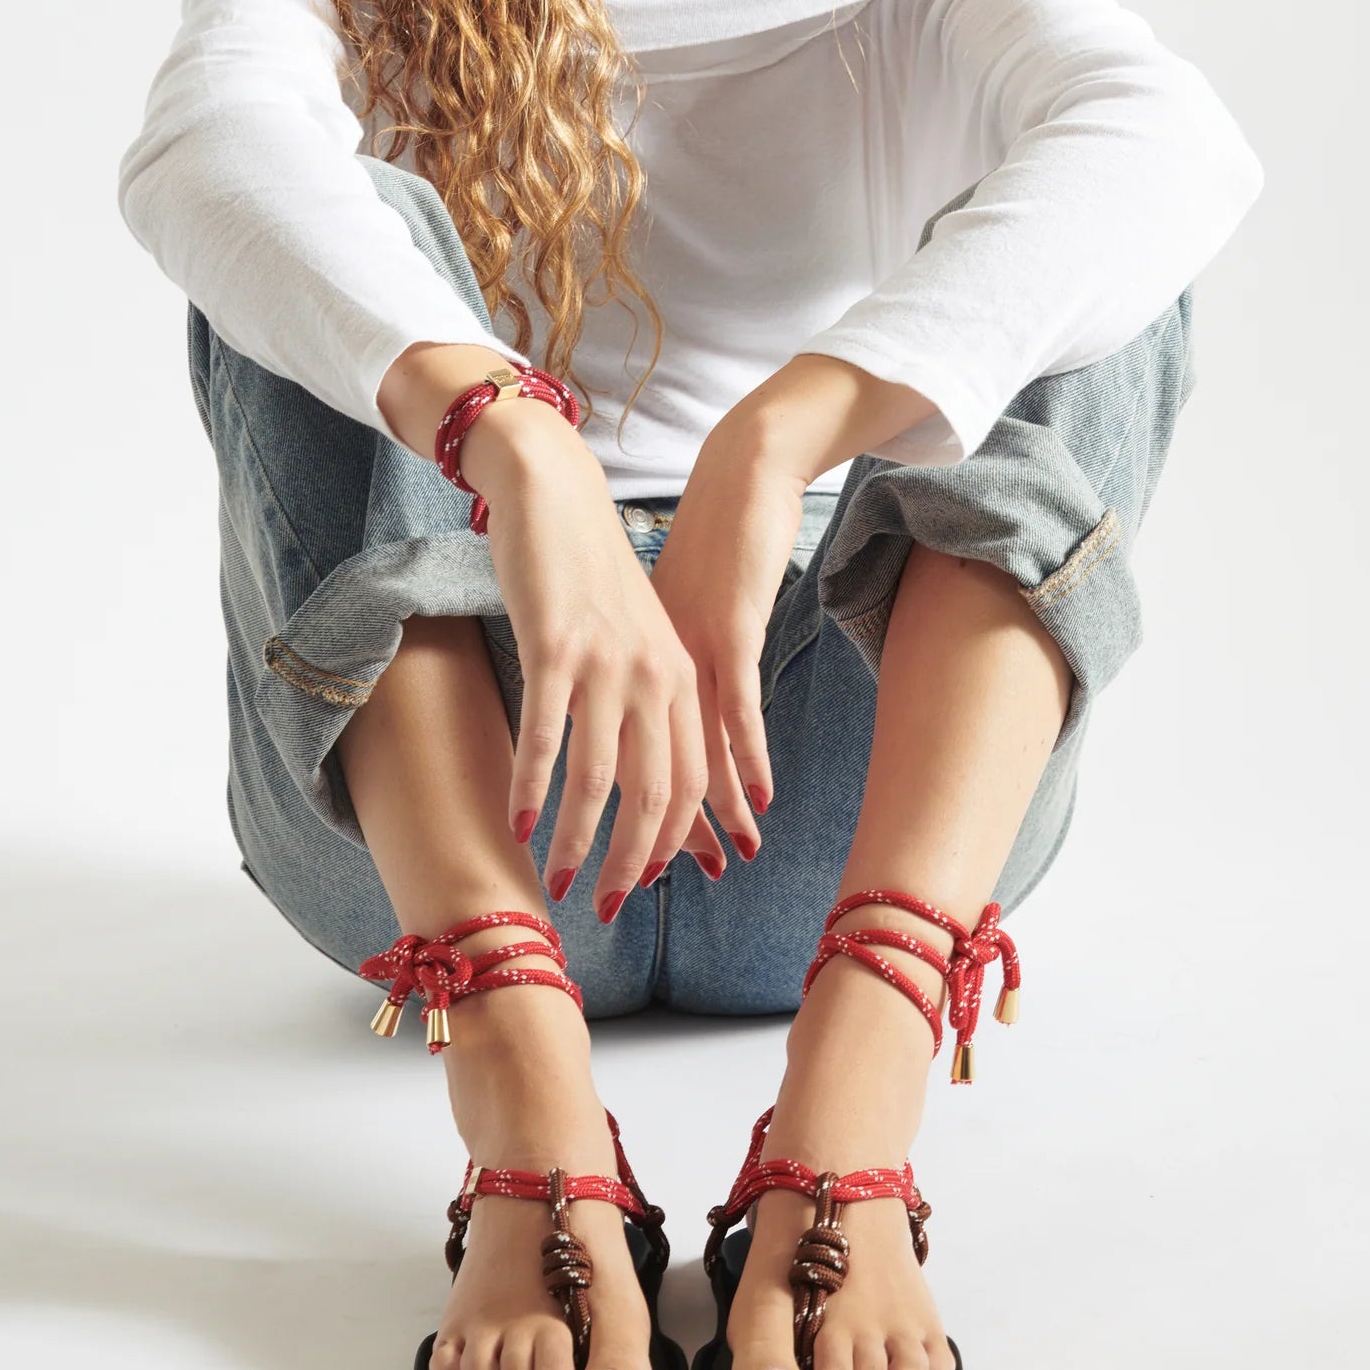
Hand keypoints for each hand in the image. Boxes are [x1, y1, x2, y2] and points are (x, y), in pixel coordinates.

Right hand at [466, 407, 716, 912]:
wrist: (555, 492)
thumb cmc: (587, 572)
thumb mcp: (633, 638)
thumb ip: (640, 700)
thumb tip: (630, 773)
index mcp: (678, 675)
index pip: (691, 779)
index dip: (673, 840)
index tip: (648, 883)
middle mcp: (654, 673)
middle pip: (656, 792)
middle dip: (634, 861)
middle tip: (609, 908)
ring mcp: (607, 661)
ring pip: (600, 777)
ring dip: (580, 841)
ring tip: (559, 880)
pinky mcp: (556, 646)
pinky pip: (546, 736)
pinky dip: (533, 789)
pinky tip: (519, 825)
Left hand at [644, 425, 809, 857]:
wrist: (738, 472)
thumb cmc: (710, 541)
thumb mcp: (677, 613)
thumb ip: (668, 662)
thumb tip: (663, 714)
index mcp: (634, 666)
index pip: (623, 759)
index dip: (624, 819)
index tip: (625, 872)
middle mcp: (655, 666)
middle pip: (639, 769)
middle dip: (632, 840)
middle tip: (617, 896)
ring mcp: (690, 649)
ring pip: (677, 748)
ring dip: (683, 816)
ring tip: (699, 868)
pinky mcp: (730, 630)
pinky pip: (733, 707)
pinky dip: (741, 756)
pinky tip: (753, 800)